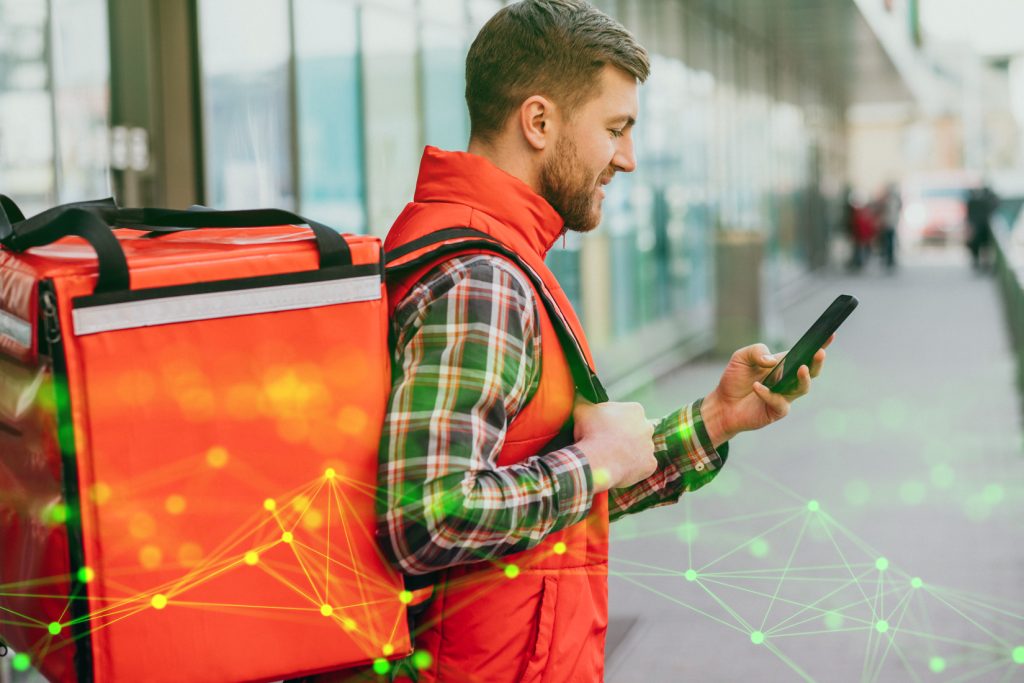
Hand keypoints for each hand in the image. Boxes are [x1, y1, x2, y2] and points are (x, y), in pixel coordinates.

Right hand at [573, 397, 655, 491]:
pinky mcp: (650, 464)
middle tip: (609, 443)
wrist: (598, 460)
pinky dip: (633, 467)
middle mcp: (647, 426)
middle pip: (637, 430)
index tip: (604, 427)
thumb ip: (585, 402)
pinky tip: (619, 467)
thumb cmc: (591, 433)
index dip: (614, 421)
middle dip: (625, 435)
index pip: (627, 413)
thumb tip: (580, 396)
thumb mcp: (583, 410)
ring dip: (630, 451)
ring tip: (612, 457)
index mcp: (635, 410)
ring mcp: (650, 446)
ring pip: (640, 448)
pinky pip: (642, 465)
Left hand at [701, 335, 832, 445]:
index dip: (819, 344)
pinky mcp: (776, 411)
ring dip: (803, 378)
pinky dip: (768, 393)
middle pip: (810, 371)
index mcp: (783, 364)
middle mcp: (788, 379)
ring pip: (802, 388)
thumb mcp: (741, 358)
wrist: (722, 404)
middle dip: (817, 362)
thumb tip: (773, 361)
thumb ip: (756, 352)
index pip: (804, 353)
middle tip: (820, 352)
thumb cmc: (734, 380)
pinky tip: (757, 387)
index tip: (830, 334)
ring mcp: (784, 396)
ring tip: (801, 368)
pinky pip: (778, 402)